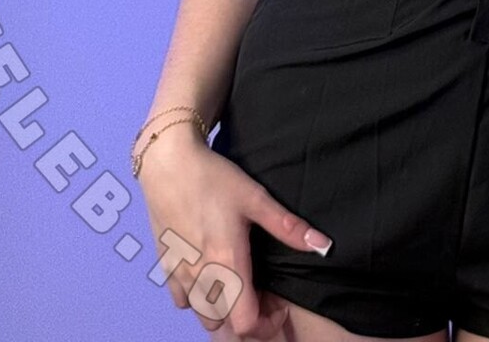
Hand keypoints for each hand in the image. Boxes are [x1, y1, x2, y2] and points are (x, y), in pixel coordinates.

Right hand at [138, 130, 331, 334]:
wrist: (168, 163)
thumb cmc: (214, 178)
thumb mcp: (255, 197)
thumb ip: (287, 227)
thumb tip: (323, 245)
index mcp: (227, 265)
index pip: (245, 325)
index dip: (267, 325)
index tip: (279, 306)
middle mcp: (201, 278)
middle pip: (223, 327)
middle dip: (247, 322)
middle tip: (263, 295)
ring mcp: (180, 275)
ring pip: (202, 318)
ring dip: (223, 315)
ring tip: (239, 288)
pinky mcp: (165, 266)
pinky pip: (182, 302)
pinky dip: (198, 302)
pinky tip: (210, 277)